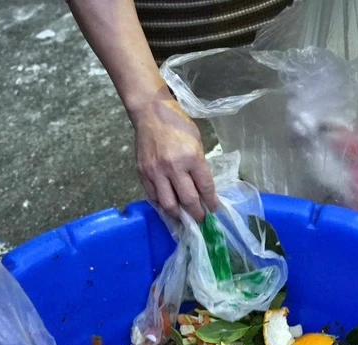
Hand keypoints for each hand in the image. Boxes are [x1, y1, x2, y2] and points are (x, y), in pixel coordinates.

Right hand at [132, 95, 217, 221]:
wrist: (151, 113)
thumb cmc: (178, 124)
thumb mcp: (196, 141)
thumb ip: (199, 165)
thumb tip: (202, 188)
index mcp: (191, 157)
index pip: (205, 188)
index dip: (211, 202)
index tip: (214, 209)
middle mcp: (173, 167)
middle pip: (188, 200)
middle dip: (197, 213)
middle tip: (201, 219)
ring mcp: (156, 172)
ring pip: (168, 204)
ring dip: (178, 214)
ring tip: (183, 217)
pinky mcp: (143, 173)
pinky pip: (153, 196)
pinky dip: (162, 204)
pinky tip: (168, 205)